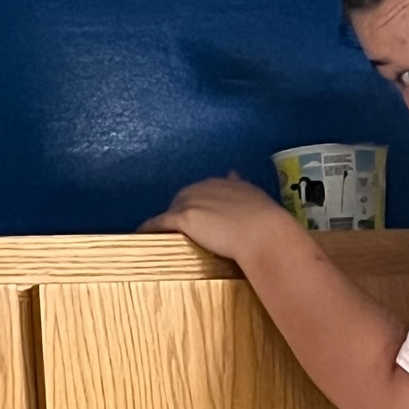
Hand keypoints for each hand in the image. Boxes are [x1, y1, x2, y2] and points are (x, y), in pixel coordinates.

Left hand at [141, 173, 301, 261]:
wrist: (263, 233)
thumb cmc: (267, 223)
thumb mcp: (256, 197)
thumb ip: (242, 187)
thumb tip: (234, 172)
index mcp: (224, 183)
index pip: (204, 190)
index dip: (200, 203)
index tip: (199, 213)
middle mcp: (206, 187)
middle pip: (184, 198)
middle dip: (182, 211)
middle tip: (181, 229)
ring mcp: (193, 201)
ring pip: (172, 210)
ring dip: (166, 220)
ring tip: (161, 233)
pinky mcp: (184, 217)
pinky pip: (160, 222)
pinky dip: (150, 228)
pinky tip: (141, 235)